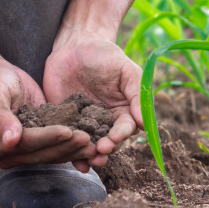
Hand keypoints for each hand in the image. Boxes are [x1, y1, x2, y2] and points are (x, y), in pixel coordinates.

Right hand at [0, 56, 95, 168]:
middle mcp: (6, 153)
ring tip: (93, 143)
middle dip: (65, 146)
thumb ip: (1, 117)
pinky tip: (89, 143)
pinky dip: (71, 146)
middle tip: (88, 139)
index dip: (47, 138)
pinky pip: (55, 148)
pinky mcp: (36, 144)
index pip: (25, 144)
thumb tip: (11, 141)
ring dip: (72, 150)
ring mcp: (22, 151)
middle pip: (40, 153)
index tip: (67, 131)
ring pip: (50, 155)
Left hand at [44, 24, 143, 166]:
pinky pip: (68, 140)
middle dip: (106, 149)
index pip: (126, 128)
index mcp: (123, 110)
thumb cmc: (104, 55)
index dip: (121, 135)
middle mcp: (105, 121)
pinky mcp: (65, 123)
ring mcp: (85, 123)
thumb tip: (144, 122)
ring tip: (87, 161)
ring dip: (90, 156)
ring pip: (89, 146)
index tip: (115, 138)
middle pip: (109, 142)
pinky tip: (72, 162)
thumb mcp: (125, 69)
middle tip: (100, 152)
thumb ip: (137, 93)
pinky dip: (69, 151)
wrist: (73, 46)